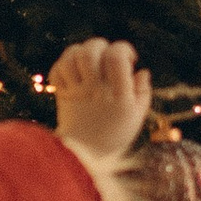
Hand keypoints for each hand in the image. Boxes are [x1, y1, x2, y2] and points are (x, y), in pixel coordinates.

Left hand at [46, 37, 151, 163]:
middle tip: (106, 55)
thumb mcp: (137, 116)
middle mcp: (95, 90)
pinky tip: (75, 68)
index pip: (116, 57)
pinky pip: (58, 69)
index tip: (129, 58)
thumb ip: (143, 92)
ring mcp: (76, 92)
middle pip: (91, 51)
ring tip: (89, 60)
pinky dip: (64, 63)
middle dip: (100, 45)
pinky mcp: (62, 95)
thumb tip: (141, 71)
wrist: (85, 155)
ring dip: (81, 51)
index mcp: (118, 95)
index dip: (124, 49)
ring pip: (72, 57)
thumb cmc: (115, 134)